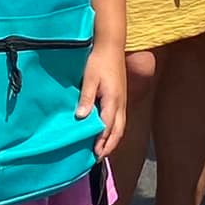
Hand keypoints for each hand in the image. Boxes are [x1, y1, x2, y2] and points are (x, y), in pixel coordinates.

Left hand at [76, 43, 127, 158]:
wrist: (111, 46)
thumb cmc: (98, 61)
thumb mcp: (90, 78)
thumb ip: (86, 98)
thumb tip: (81, 117)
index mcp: (113, 100)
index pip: (108, 127)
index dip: (101, 142)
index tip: (94, 155)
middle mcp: (121, 103)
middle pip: (118, 131)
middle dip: (109, 146)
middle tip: (98, 159)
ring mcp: (123, 101)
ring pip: (121, 126)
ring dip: (113, 140)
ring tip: (103, 151)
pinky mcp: (121, 98)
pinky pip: (120, 120)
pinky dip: (115, 131)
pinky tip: (107, 134)